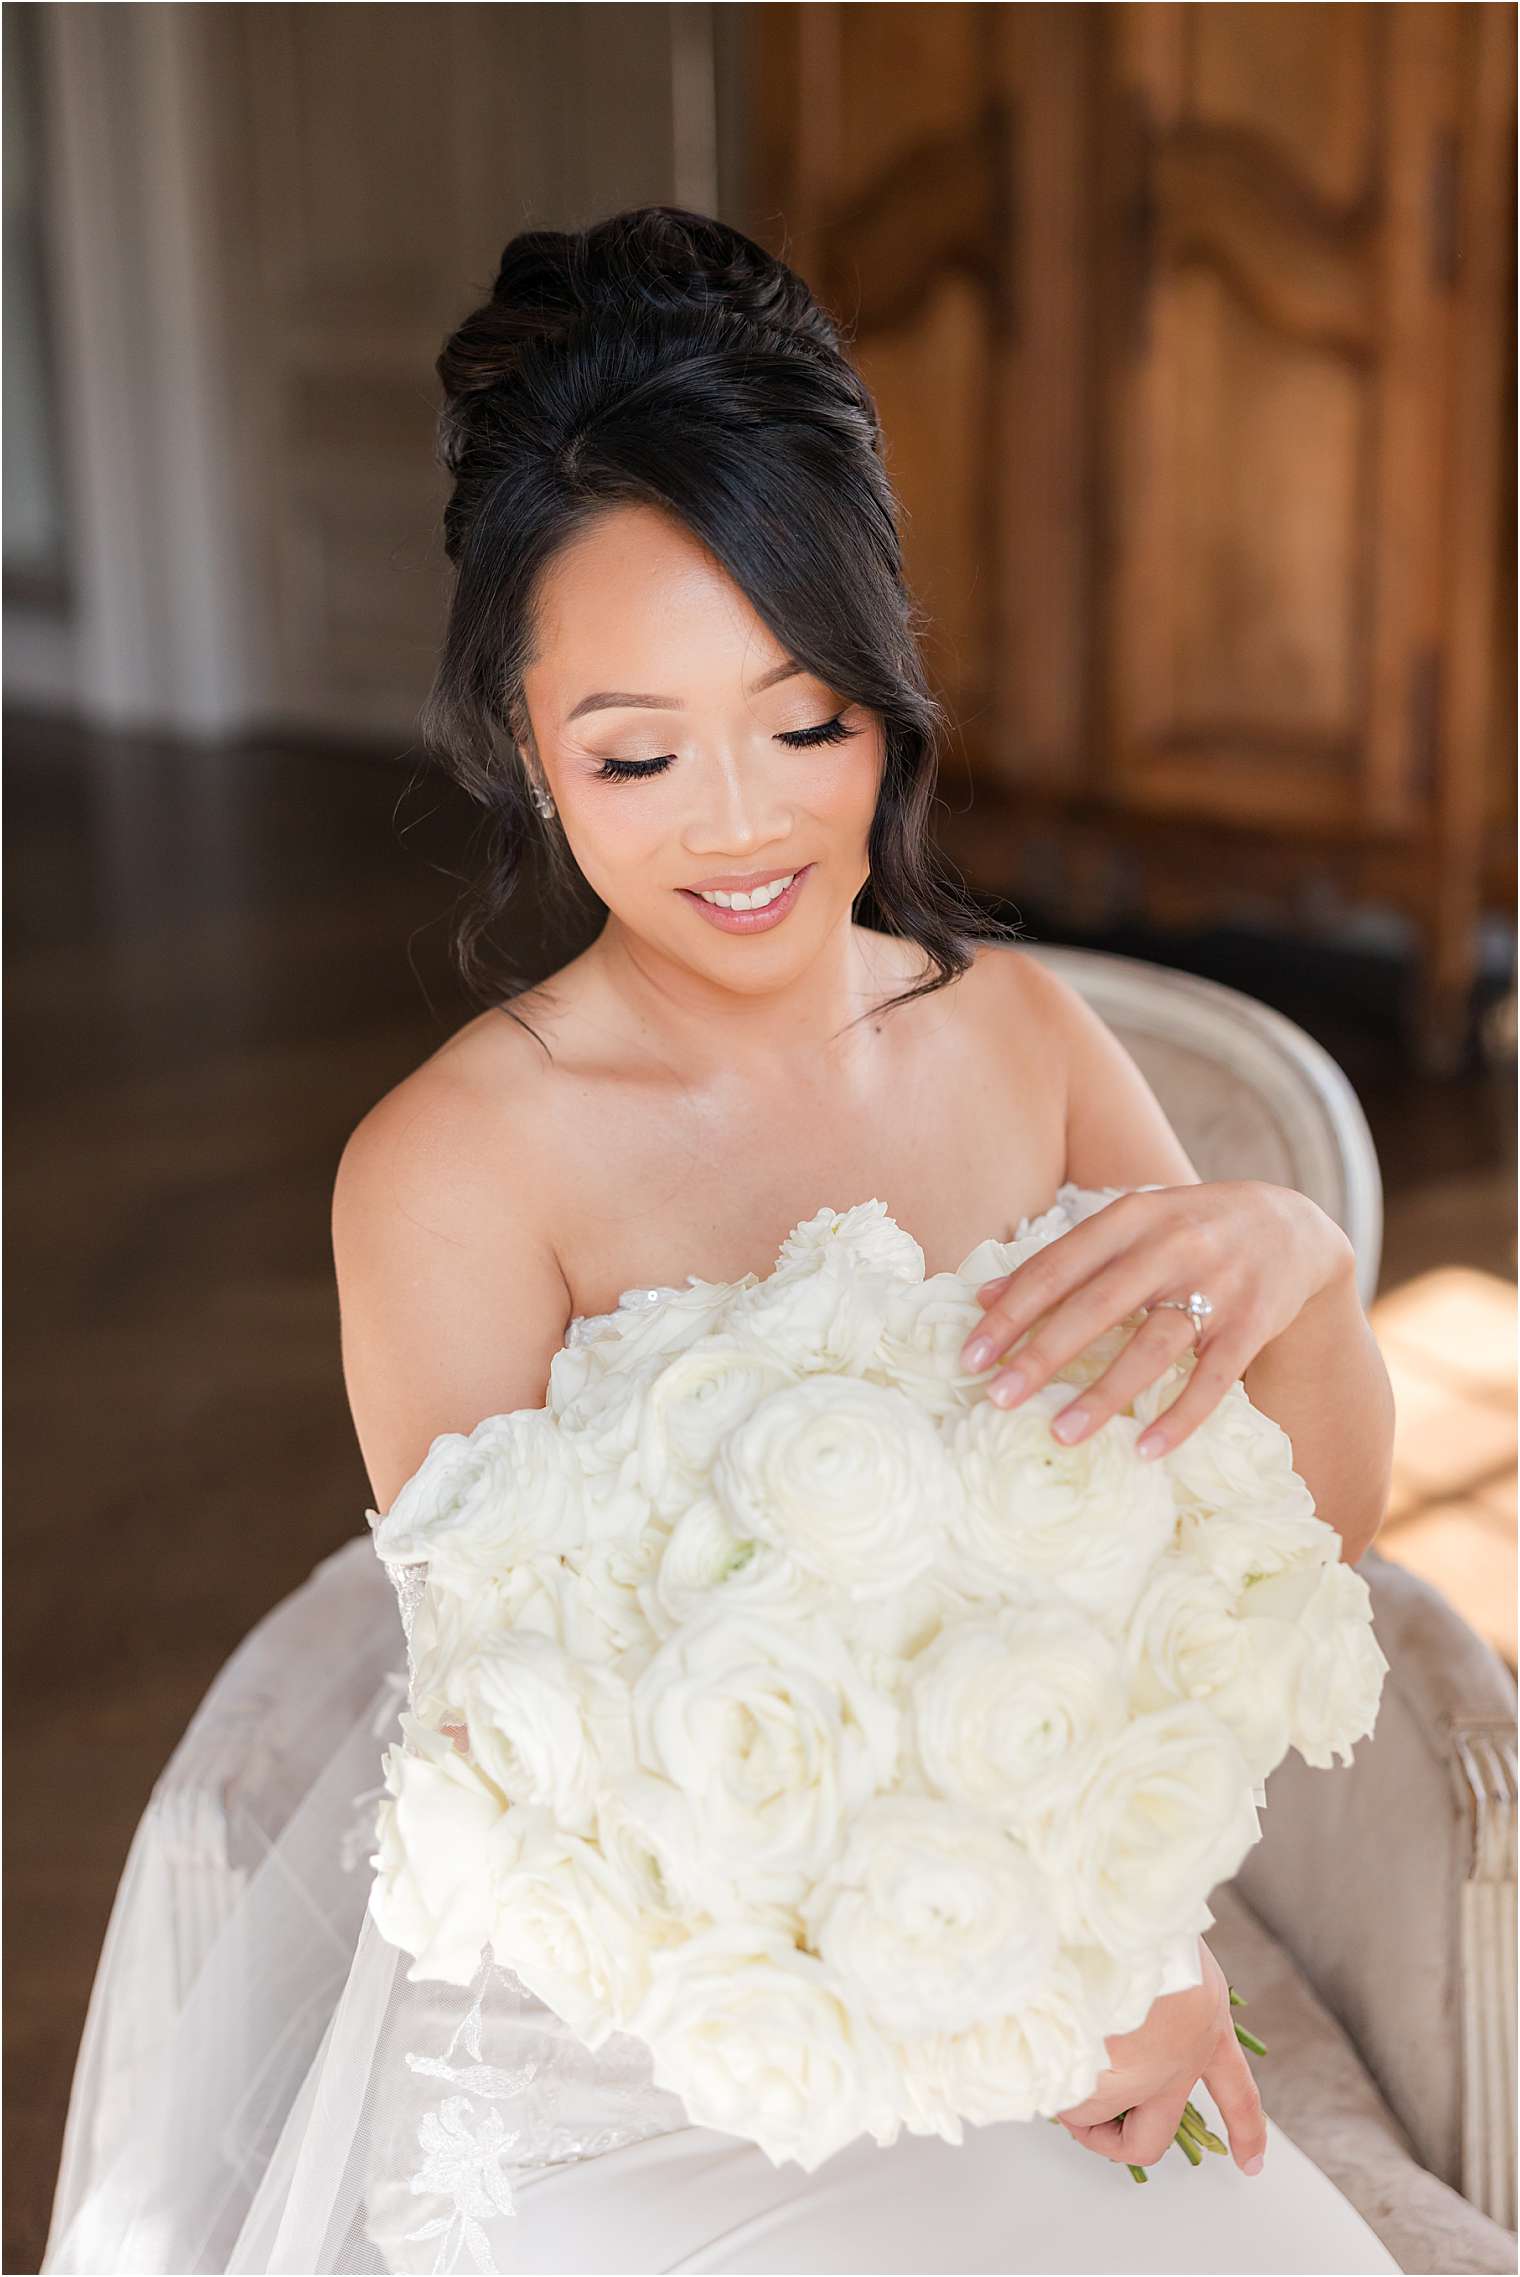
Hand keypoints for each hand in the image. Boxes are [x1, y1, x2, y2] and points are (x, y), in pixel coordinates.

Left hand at [958, 1180, 1354, 1460]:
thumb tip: (983, 1296)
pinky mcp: (1253, 1324)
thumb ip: (1062, 1257)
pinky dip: (1179, 1417)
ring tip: (1061, 1434)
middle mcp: (1173, 1246)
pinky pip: (1212, 1379)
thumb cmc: (1185, 1229)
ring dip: (1105, 1394)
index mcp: (1132, 1216)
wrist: (1291, 1226)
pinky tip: (1144, 1450)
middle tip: (999, 1398)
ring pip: (1153, 1346)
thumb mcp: (1127, 1225)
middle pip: (1100, 1306)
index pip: (1059, 1266)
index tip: (970, 1356)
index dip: (1012, 1312)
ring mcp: (1218, 1285)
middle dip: (1044, 1354)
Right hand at [1055, 1938, 1267, 2175]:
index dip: (1247, 2133)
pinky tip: (1040, 2026)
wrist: (1131, 1923)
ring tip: (1051, 2029)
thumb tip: (1118, 2013)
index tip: (1252, 2163)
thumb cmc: (1152, 1928)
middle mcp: (1174, 2070)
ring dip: (1067, 2085)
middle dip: (1113, 2143)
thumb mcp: (1180, 1958)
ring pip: (1087, 2109)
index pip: (1238, 2095)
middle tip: (1089, 2125)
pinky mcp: (1095, 2077)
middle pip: (1146, 2142)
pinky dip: (1043, 2070)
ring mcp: (1133, 2079)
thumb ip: (1165, 1991)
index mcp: (1207, 2033)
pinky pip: (1059, 2090)